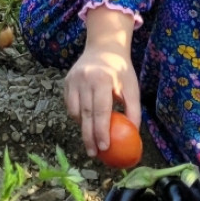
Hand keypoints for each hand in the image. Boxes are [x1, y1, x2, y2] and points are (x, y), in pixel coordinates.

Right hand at [66, 7, 140, 154]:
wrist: (104, 47)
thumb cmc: (121, 70)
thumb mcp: (132, 87)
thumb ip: (133, 110)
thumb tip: (133, 135)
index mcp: (103, 79)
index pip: (100, 110)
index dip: (101, 131)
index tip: (104, 148)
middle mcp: (85, 79)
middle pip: (85, 114)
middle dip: (88, 137)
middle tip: (93, 153)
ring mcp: (73, 79)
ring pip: (75, 111)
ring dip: (82, 127)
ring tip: (90, 140)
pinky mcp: (66, 81)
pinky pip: (70, 105)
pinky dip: (77, 116)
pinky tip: (85, 123)